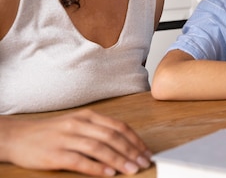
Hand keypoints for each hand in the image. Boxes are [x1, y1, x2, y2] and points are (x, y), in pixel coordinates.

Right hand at [3, 109, 150, 175]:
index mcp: (87, 116)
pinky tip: (109, 173)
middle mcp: (79, 124)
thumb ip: (98, 130)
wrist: (17, 136)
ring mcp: (66, 138)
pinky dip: (96, 167)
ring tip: (132, 169)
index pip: (118, 126)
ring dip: (119, 160)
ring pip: (99, 148)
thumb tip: (124, 144)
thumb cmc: (51, 132)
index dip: (135, 140)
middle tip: (144, 162)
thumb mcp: (76, 123)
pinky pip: (80, 161)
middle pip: (112, 137)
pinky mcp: (55, 154)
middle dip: (131, 151)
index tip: (146, 151)